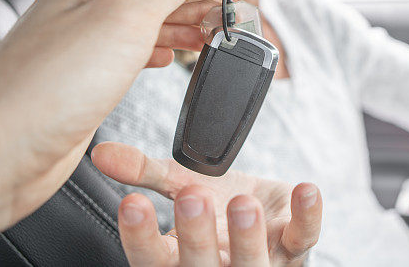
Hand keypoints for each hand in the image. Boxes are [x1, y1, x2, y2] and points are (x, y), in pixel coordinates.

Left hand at [0, 0, 254, 221]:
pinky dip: (157, 53)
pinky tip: (167, 57)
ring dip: (183, 28)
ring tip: (215, 30)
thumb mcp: (123, 17)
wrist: (0, 149)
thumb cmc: (49, 83)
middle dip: (200, 2)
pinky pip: (130, 59)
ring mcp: (81, 51)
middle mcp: (83, 15)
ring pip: (144, 30)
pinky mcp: (82, 87)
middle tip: (238, 6)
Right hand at [91, 142, 321, 265]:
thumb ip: (145, 171)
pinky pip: (304, 236)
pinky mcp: (295, 247)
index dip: (140, 236)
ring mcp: (259, 264)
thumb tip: (101, 151)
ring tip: (243, 202)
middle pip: (200, 265)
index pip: (152, 259)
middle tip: (192, 197)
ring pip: (251, 263)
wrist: (267, 216)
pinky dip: (307, 215)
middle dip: (196, 234)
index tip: (133, 203)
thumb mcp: (180, 186)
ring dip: (247, 235)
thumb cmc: (219, 210)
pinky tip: (304, 190)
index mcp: (180, 260)